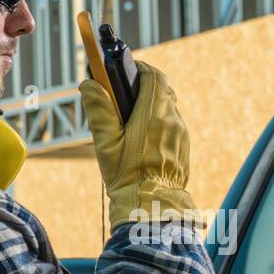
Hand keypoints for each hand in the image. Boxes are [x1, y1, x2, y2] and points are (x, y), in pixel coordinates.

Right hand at [80, 60, 196, 230]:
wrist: (151, 205)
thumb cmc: (126, 175)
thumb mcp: (105, 143)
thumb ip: (98, 110)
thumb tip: (89, 84)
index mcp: (153, 114)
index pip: (152, 75)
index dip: (137, 68)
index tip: (122, 71)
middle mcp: (172, 120)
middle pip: (162, 89)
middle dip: (143, 86)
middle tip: (124, 95)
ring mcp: (181, 134)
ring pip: (168, 107)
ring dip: (151, 106)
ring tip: (131, 120)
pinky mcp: (183, 147)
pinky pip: (172, 126)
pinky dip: (159, 123)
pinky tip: (143, 139)